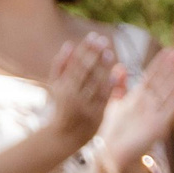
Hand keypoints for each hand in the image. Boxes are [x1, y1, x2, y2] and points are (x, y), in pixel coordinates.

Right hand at [41, 32, 118, 153]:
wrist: (65, 135)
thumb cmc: (62, 106)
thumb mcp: (56, 86)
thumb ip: (61, 65)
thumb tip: (69, 45)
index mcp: (62, 86)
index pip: (75, 64)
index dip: (85, 49)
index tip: (94, 37)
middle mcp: (71, 94)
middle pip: (84, 71)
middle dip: (94, 54)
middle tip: (104, 40)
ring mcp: (84, 105)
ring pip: (94, 83)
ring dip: (103, 67)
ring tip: (110, 52)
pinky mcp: (95, 115)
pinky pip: (103, 98)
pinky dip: (110, 86)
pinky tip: (117, 74)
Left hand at [95, 46, 173, 172]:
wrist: (112, 153)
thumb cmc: (114, 130)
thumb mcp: (115, 103)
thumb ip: (119, 85)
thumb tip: (120, 65)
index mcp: (138, 97)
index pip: (152, 75)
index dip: (162, 62)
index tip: (172, 49)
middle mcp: (149, 104)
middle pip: (163, 81)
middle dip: (173, 66)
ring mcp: (154, 114)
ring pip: (167, 92)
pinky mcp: (157, 127)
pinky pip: (168, 110)